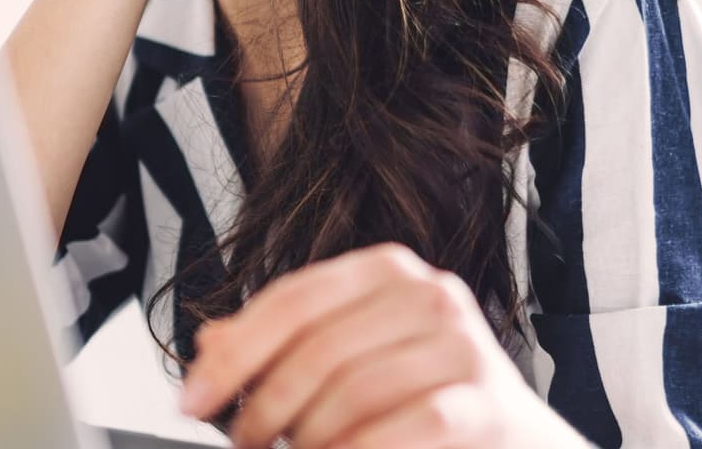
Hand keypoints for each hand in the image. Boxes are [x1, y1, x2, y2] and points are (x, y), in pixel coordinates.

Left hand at [178, 242, 590, 448]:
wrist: (510, 439)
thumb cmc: (422, 393)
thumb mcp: (350, 357)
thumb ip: (282, 346)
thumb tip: (208, 346)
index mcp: (387, 270)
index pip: (292, 299)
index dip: (234, 353)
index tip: (192, 399)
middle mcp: (429, 294)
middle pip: (317, 348)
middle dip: (263, 406)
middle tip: (241, 442)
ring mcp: (463, 345)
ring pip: (354, 391)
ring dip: (307, 438)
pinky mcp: (486, 402)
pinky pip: (406, 426)